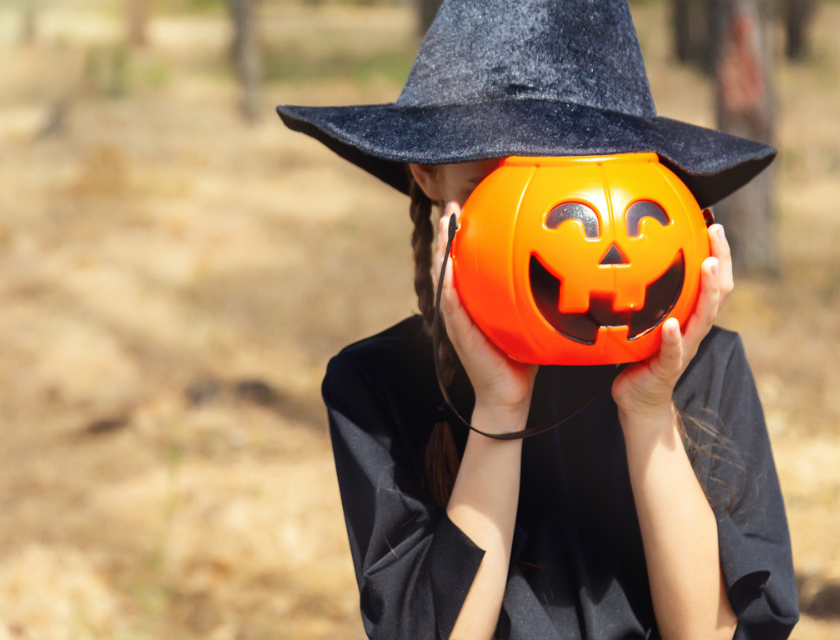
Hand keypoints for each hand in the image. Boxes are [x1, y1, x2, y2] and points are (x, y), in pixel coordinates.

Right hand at [432, 202, 537, 424]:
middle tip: (451, 208)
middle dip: (447, 235)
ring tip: (445, 225)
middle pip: (447, 263)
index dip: (462, 238)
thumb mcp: (528, 318)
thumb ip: (534, 295)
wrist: (510, 394)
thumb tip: (563, 268)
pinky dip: (446, 282)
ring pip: (443, 277)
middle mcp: (461, 307)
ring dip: (442, 250)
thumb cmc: (521, 358)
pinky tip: (447, 264)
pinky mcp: (459, 332)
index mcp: (474, 301)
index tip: (467, 210)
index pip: (464, 263)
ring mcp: (457, 319)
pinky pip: (450, 303)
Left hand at [611, 224, 733, 424]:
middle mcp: (691, 330)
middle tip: (716, 232)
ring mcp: (683, 349)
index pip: (711, 281)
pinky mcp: (668, 368)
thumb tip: (617, 262)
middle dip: (721, 260)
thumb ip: (639, 299)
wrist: (637, 403)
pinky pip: (674, 351)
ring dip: (708, 291)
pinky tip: (671, 324)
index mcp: (688, 318)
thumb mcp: (639, 323)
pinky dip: (674, 337)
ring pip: (703, 318)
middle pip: (718, 292)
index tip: (713, 223)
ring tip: (708, 265)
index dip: (717, 253)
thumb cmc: (637, 360)